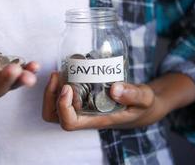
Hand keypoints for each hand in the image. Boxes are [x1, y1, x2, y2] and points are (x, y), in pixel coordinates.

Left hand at [42, 72, 166, 130]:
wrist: (140, 106)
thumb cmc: (141, 105)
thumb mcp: (144, 99)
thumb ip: (134, 95)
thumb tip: (115, 89)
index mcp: (95, 120)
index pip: (69, 122)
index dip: (63, 106)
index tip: (69, 87)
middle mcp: (83, 116)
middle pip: (54, 115)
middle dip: (50, 96)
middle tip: (57, 75)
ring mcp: (80, 107)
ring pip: (54, 106)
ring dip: (51, 89)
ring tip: (58, 72)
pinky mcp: (81, 98)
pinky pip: (61, 95)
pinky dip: (58, 84)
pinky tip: (66, 71)